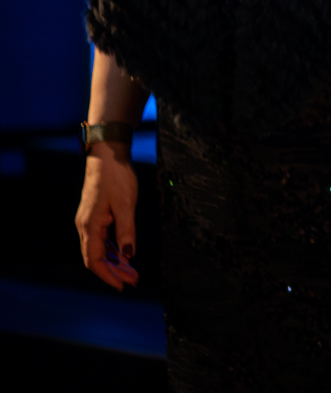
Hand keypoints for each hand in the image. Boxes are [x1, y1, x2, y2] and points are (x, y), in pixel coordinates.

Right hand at [76, 147, 139, 290]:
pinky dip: (113, 249)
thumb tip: (129, 256)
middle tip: (133, 280)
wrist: (107, 156)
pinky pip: (102, 239)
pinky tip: (124, 254)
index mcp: (90, 226)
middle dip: (114, 271)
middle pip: (96, 258)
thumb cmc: (116, 177)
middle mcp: (85, 226)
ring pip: (99, 249)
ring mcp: (89, 221)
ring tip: (132, 271)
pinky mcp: (95, 216)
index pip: (94, 260)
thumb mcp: (126, 204)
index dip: (108, 276)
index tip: (122, 286)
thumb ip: (127, 231)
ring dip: (115, 261)